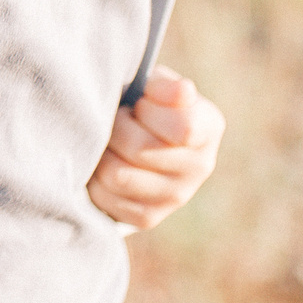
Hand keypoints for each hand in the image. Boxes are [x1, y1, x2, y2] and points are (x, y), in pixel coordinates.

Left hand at [86, 66, 224, 231]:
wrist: (136, 138)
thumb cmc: (145, 103)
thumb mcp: (154, 85)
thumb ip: (165, 86)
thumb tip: (183, 91)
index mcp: (208, 128)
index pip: (183, 128)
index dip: (148, 111)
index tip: (139, 103)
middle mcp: (200, 166)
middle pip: (139, 149)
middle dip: (115, 127)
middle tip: (114, 119)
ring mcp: (177, 196)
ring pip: (117, 175)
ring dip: (102, 152)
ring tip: (107, 140)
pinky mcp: (149, 217)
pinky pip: (105, 198)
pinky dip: (93, 179)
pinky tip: (103, 162)